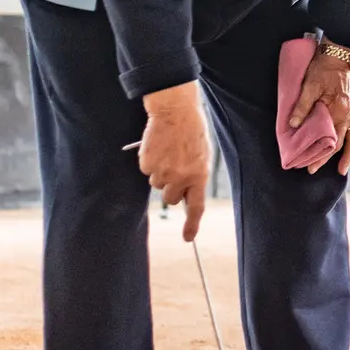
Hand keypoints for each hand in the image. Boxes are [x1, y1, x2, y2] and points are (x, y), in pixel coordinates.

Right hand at [139, 83, 211, 239]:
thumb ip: (195, 176)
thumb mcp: (202, 155)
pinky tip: (159, 147)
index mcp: (199, 175)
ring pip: (157, 184)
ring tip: (169, 152)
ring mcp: (162, 172)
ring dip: (161, 173)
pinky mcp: (147, 164)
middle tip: (176, 167)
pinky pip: (146, 171)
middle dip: (172, 188)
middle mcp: (181, 177)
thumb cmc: (192, 132)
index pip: (196, 206)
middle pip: (170, 198)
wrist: (175, 111)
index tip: (187, 238)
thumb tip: (184, 194)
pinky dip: (151, 163)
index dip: (192, 224)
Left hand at [289, 45, 349, 175]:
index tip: (309, 166)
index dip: (320, 155)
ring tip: (342, 168)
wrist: (337, 57)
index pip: (331, 140)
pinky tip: (349, 144)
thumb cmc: (322, 70)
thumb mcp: (309, 86)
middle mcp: (349, 114)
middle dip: (328, 159)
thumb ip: (302, 106)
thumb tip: (293, 125)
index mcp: (340, 110)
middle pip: (341, 142)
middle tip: (313, 169)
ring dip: (348, 154)